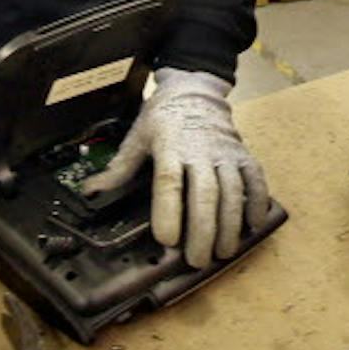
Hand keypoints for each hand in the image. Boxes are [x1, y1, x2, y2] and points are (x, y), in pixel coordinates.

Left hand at [81, 68, 270, 268]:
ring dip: (230, 224)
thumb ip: (119, 168)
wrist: (194, 90)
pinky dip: (257, 202)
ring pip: (232, 191)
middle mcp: (200, 151)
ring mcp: (225, 153)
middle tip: (196, 259)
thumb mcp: (137, 137)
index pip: (169, 181)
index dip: (168, 211)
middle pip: (204, 194)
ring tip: (223, 252)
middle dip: (203, 230)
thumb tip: (90, 191)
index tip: (167, 239)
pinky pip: (255, 179)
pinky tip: (253, 225)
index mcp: (169, 147)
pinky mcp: (243, 155)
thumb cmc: (163, 117)